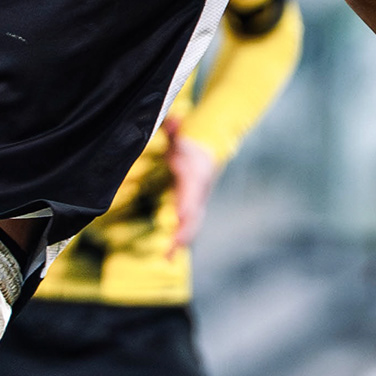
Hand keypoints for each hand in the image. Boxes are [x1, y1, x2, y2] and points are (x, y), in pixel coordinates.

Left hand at [163, 120, 221, 252]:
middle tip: (172, 248)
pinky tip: (169, 256)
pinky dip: (180, 241)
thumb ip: (173, 128)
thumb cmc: (189, 145)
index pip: (191, 193)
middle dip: (183, 232)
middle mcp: (198, 194)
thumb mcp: (181, 136)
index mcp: (195, 177)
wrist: (208, 154)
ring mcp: (197, 204)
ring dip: (181, 242)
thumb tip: (170, 117)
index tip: (180, 216)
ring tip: (167, 258)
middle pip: (193, 216)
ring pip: (192, 226)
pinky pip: (188, 228)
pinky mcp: (192, 211)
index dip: (186, 205)